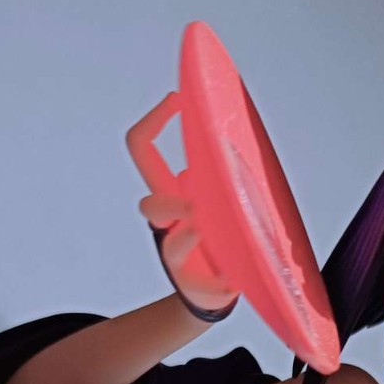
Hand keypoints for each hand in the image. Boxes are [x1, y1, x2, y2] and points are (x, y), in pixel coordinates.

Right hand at [126, 96, 238, 318]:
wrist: (215, 284)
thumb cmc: (219, 231)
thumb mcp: (222, 192)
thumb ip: (226, 168)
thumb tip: (240, 135)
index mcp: (170, 191)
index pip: (143, 150)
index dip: (155, 122)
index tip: (178, 98)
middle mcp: (167, 222)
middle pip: (150, 206)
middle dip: (169, 205)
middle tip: (195, 208)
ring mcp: (177, 255)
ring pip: (169, 246)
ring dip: (186, 241)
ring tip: (208, 240)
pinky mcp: (193, 283)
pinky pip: (203, 285)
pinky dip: (219, 284)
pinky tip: (233, 281)